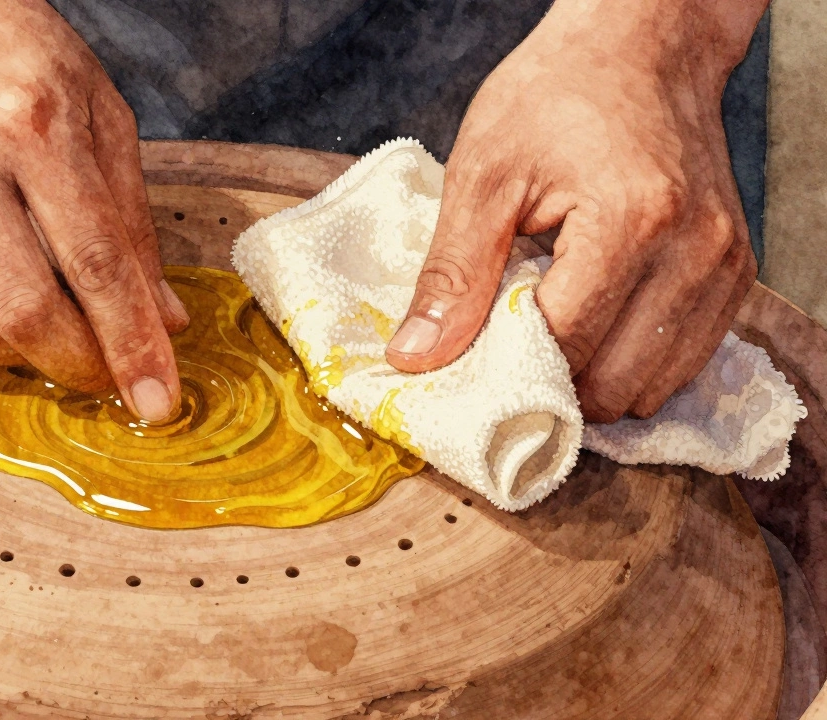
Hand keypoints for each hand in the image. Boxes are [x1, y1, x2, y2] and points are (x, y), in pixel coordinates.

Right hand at [0, 0, 188, 420]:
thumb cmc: (16, 54)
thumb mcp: (99, 115)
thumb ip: (132, 220)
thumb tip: (162, 319)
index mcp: (31, 124)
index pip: (95, 264)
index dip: (132, 345)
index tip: (157, 404)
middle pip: (22, 313)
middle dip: (76, 366)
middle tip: (103, 376)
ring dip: (18, 356)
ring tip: (49, 336)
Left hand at [385, 0, 766, 422]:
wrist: (642, 45)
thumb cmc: (557, 95)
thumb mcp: (484, 174)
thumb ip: (453, 273)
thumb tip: (415, 356)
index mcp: (632, 222)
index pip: (565, 345)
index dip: (508, 367)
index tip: (469, 359)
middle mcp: (694, 253)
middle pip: (612, 383)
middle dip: (552, 381)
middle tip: (508, 345)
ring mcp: (725, 267)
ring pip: (651, 387)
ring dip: (594, 377)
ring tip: (553, 325)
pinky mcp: (736, 274)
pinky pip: (682, 362)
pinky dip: (632, 361)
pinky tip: (595, 320)